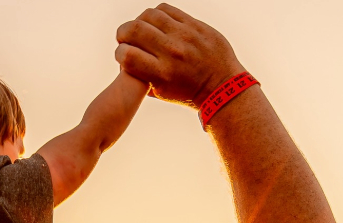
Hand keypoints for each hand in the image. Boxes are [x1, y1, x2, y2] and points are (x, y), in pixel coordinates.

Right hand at [116, 4, 244, 107]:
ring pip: (149, 15)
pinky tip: (157, 24)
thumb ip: (141, 78)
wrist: (223, 87)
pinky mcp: (196, 25)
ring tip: (140, 29)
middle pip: (134, 29)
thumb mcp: (162, 93)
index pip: (126, 54)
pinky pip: (167, 9)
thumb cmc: (188, 93)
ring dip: (138, 21)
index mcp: (163, 74)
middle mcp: (173, 53)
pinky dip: (156, 15)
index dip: (119, 53)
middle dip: (123, 33)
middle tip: (125, 38)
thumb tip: (123, 62)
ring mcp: (186, 36)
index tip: (123, 56)